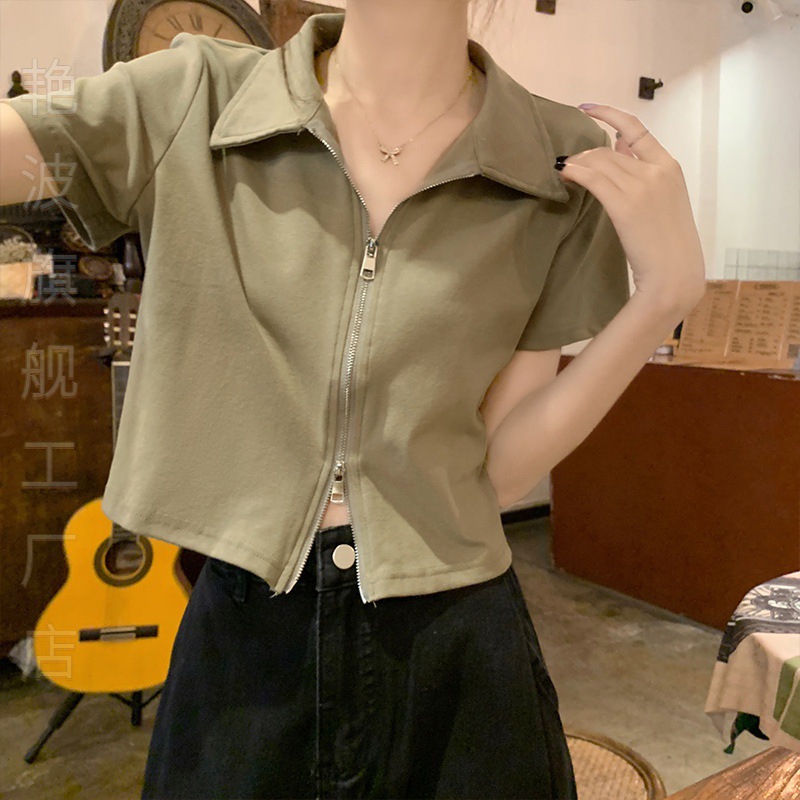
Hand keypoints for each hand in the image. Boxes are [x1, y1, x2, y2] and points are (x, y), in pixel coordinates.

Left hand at [557, 104, 705, 312]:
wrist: (674, 272)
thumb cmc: (668, 242)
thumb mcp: (665, 200)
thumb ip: (645, 174)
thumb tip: (619, 150)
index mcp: (669, 166)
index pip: (637, 128)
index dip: (609, 114)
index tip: (587, 108)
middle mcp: (656, 170)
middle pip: (609, 150)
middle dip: (585, 155)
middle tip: (569, 165)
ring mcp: (640, 187)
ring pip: (599, 162)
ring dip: (577, 164)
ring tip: (564, 172)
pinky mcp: (624, 205)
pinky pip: (593, 179)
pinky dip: (574, 173)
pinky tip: (563, 174)